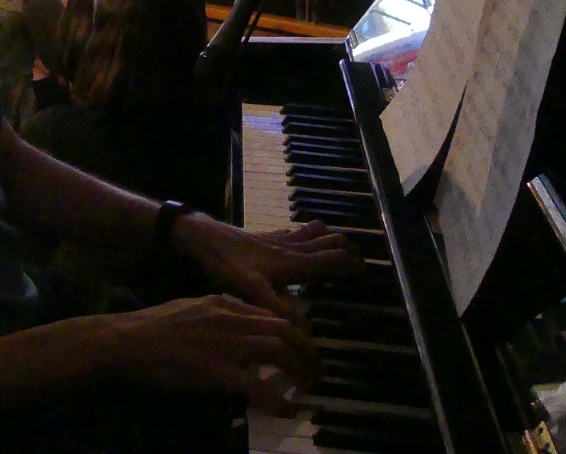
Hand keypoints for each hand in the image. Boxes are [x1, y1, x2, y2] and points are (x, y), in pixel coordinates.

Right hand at [105, 294, 317, 408]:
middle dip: (308, 351)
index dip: (295, 333)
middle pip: (285, 330)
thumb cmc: (151, 327)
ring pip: (279, 352)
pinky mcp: (216, 371)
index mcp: (225, 303)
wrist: (126, 340)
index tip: (302, 349)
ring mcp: (225, 344)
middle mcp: (231, 319)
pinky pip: (258, 386)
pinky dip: (277, 399)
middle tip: (315, 372)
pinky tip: (285, 410)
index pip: (272, 314)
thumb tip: (235, 333)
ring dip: (299, 371)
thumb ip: (216, 317)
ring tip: (307, 389)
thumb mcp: (190, 309)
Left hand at [172, 214, 359, 308]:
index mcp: (294, 262)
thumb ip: (281, 311)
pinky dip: (305, 235)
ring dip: (330, 238)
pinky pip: (293, 233)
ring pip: (314, 233)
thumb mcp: (252, 291)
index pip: (335, 258)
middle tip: (359, 264)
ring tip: (339, 251)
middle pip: (330, 241)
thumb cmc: (225, 263)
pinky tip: (300, 240)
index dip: (354, 266)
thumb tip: (308, 332)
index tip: (366, 277)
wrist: (199, 237)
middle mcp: (291, 248)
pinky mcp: (263, 236)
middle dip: (349, 249)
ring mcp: (277, 239)